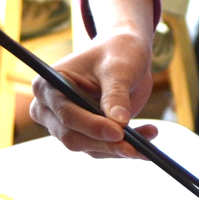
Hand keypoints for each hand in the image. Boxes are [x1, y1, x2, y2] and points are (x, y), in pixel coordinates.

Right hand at [30, 0, 157, 158]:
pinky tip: (148, 141)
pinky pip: (103, 147)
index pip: (66, 113)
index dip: (91, 125)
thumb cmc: (118, 52)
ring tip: (149, 138)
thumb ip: (116, 94)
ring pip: (89, 147)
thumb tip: (119, 122)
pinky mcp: (86, 133)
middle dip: (105, 143)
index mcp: (48, 85)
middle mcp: (50, 108)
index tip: (119, 132)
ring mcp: (67, 124)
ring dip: (120, 148)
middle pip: (73, 136)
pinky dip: (125, 148)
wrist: (127, 53)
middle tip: (135, 147)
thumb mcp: (119, 68)